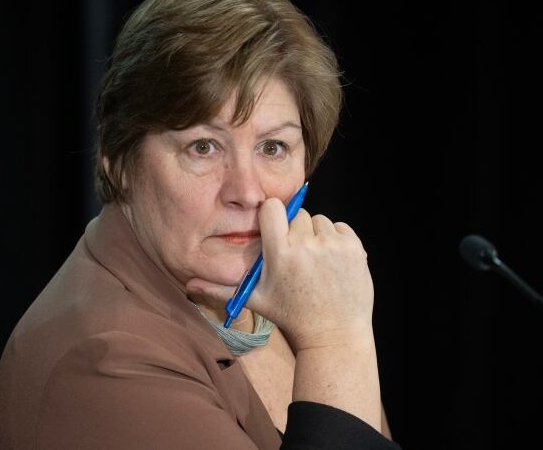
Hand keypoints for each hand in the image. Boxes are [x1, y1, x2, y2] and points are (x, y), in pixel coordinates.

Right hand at [187, 198, 374, 351]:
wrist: (334, 335)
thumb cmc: (291, 317)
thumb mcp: (255, 300)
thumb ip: (221, 288)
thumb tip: (188, 283)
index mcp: (280, 254)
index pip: (272, 208)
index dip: (272, 216)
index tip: (274, 229)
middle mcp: (307, 246)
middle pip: (296, 214)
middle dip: (294, 230)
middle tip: (295, 256)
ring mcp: (333, 246)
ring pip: (319, 220)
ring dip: (315, 235)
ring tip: (314, 262)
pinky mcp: (355, 248)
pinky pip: (339, 227)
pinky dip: (335, 240)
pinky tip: (330, 263)